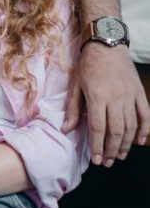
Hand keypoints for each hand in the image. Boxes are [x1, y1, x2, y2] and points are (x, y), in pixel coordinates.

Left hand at [63, 43, 149, 166]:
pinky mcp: (139, 93)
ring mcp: (129, 96)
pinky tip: (139, 141)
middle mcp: (115, 99)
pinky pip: (145, 115)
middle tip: (107, 162)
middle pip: (116, 131)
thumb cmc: (87, 65)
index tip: (96, 160)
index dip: (97, 146)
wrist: (106, 45)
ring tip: (119, 155)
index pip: (98, 128)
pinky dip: (144, 130)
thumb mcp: (75, 85)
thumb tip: (66, 129)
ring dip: (126, 144)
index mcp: (97, 97)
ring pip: (131, 126)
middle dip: (111, 150)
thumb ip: (73, 109)